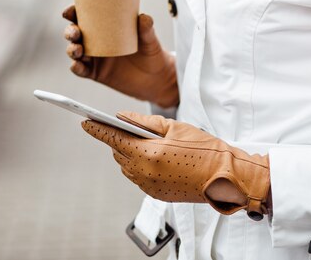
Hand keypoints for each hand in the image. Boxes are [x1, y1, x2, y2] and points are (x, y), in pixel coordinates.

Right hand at [62, 5, 178, 107]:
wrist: (156, 78)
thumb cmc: (151, 53)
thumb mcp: (149, 39)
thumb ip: (146, 29)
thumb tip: (143, 18)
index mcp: (105, 27)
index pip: (86, 17)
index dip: (74, 12)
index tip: (70, 11)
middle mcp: (96, 41)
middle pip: (75, 33)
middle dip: (70, 31)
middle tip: (75, 33)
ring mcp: (95, 58)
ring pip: (75, 51)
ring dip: (71, 49)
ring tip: (77, 50)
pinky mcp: (96, 73)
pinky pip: (81, 70)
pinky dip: (76, 68)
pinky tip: (77, 65)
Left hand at [81, 112, 270, 218]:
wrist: (226, 177)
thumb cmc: (205, 148)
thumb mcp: (174, 127)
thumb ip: (143, 122)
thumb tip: (122, 117)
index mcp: (148, 154)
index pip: (113, 139)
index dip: (97, 129)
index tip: (84, 121)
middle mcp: (144, 173)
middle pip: (118, 153)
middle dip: (118, 139)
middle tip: (122, 126)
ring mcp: (149, 186)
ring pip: (126, 166)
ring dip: (128, 153)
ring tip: (143, 141)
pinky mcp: (156, 194)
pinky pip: (138, 177)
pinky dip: (139, 165)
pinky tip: (154, 156)